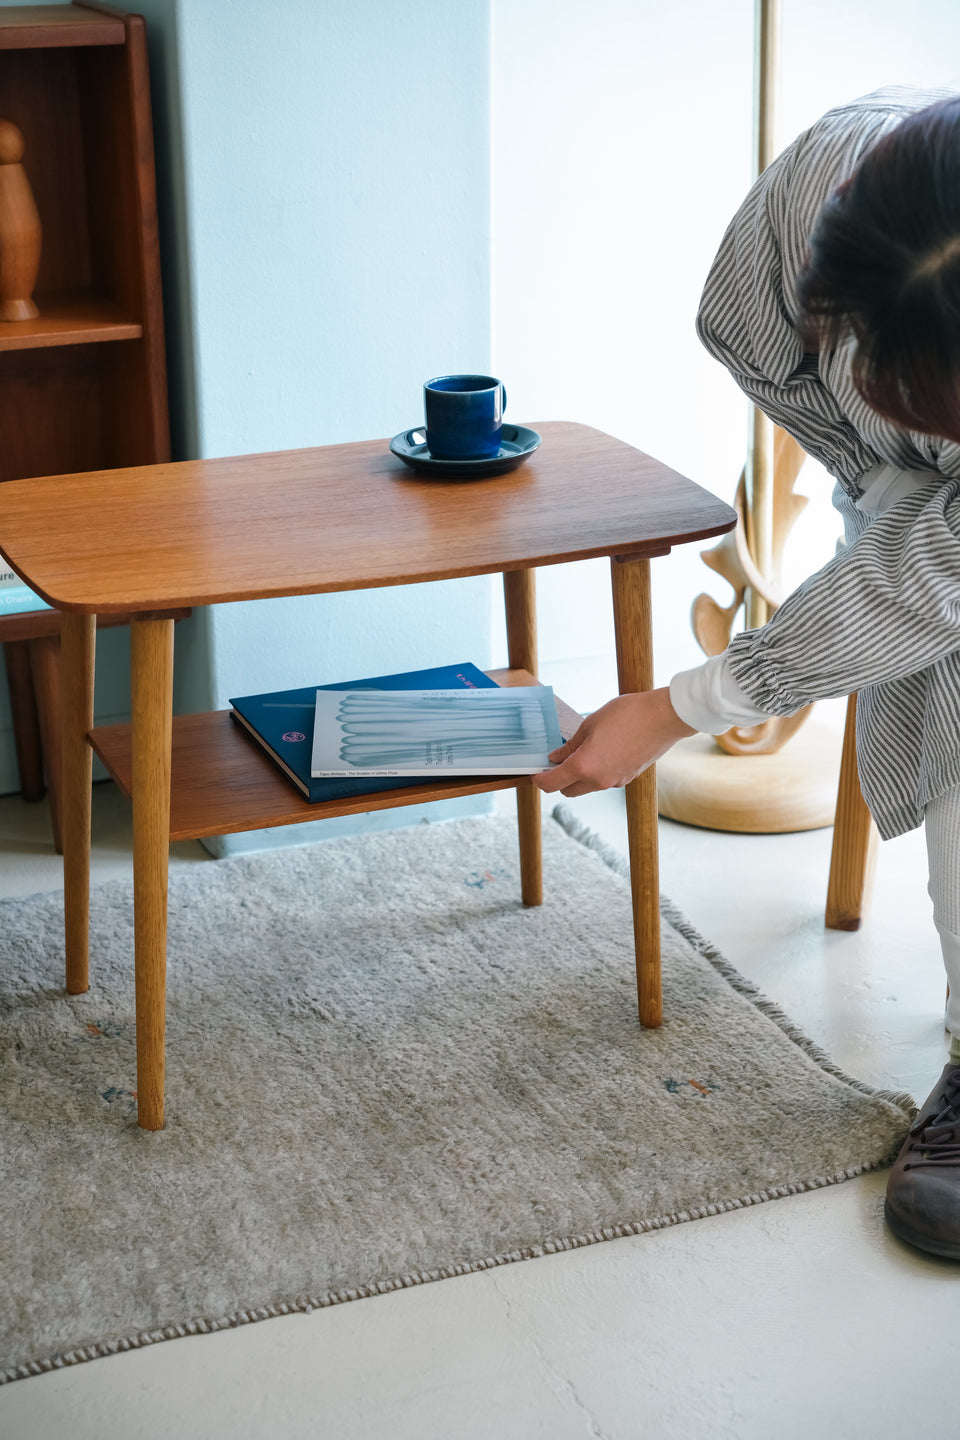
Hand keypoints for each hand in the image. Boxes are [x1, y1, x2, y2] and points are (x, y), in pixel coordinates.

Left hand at [533, 688, 694, 797]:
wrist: (664, 718)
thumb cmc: (627, 715)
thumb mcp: (591, 724)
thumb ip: (570, 745)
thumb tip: (556, 757)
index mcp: (584, 766)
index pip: (552, 784)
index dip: (539, 780)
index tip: (535, 773)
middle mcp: (598, 780)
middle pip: (568, 791)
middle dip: (558, 780)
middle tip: (557, 760)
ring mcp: (614, 782)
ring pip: (586, 787)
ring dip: (578, 776)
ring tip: (582, 752)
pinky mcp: (628, 779)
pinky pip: (603, 781)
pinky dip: (596, 773)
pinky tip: (602, 752)